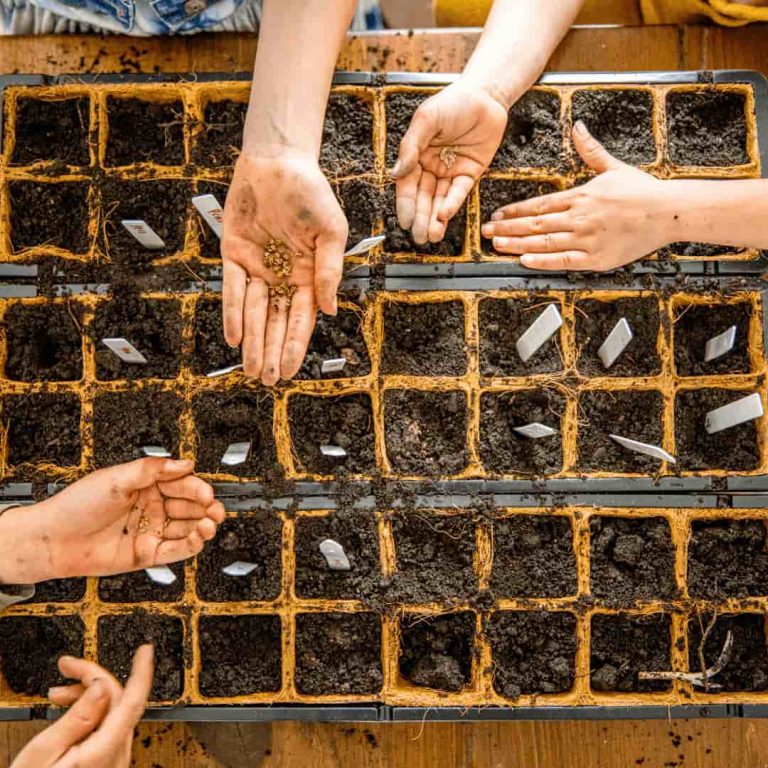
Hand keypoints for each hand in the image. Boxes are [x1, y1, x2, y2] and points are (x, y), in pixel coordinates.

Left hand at [0, 458, 224, 583]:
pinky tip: (199, 537)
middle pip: (189, 506)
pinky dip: (191, 544)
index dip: (197, 488)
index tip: (207, 492)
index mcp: (146, 485)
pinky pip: (176, 550)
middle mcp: (151, 507)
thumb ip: (152, 469)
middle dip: (206, 507)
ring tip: (210, 524)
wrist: (52, 540)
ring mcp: (150, 531)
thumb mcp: (115, 478)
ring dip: (203, 526)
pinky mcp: (147, 554)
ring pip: (187, 528)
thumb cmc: (75, 506)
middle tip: (216, 509)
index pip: (181, 483)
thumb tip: (184, 463)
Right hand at [11, 645, 152, 767]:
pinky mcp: (107, 765)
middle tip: (67, 667)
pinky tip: (68, 712)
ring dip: (87, 696)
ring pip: (111, 714)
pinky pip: (106, 729)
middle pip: (117, 702)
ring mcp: (114, 762)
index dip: (142, 672)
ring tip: (57, 693)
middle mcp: (117, 756)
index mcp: (105, 750)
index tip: (145, 650)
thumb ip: (77, 717)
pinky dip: (89, 715)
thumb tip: (102, 687)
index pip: (133, 701)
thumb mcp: (44, 752)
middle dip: (92, 679)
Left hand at [222, 150, 348, 384]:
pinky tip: (234, 337)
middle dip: (271, 352)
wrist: (277, 161)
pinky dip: (233, 312)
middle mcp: (283, 276)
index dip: (295, 346)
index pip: (301, 319)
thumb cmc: (311, 193)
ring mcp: (258, 268)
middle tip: (267, 379)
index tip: (290, 370)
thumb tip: (328, 310)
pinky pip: (232, 289)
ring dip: (252, 341)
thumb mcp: (332, 232)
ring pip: (254, 312)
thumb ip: (330, 271)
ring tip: (250, 369)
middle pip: (276, 322)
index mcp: (309, 275)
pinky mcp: (235, 255)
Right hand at [392, 79, 507, 243]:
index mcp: (417, 155)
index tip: (404, 222)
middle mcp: (431, 167)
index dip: (406, 204)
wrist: (486, 95)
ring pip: (440, 200)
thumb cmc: (453, 101)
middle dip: (420, 218)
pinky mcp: (469, 174)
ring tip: (431, 236)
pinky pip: (459, 192)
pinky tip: (444, 216)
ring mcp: (450, 172)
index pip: (407, 185)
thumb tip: (396, 172)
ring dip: (435, 219)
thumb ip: (411, 145)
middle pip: (423, 197)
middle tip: (419, 236)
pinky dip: (452, 204)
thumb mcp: (427, 119)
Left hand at [481, 122, 670, 269]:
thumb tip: (579, 127)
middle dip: (507, 228)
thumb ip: (591, 151)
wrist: (668, 211)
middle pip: (534, 224)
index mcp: (580, 196)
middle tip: (486, 232)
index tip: (497, 214)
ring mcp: (586, 239)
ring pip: (544, 242)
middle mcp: (579, 217)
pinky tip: (524, 260)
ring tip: (497, 245)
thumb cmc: (643, 191)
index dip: (514, 210)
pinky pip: (563, 261)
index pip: (538, 204)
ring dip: (517, 244)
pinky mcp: (596, 258)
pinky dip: (542, 261)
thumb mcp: (614, 167)